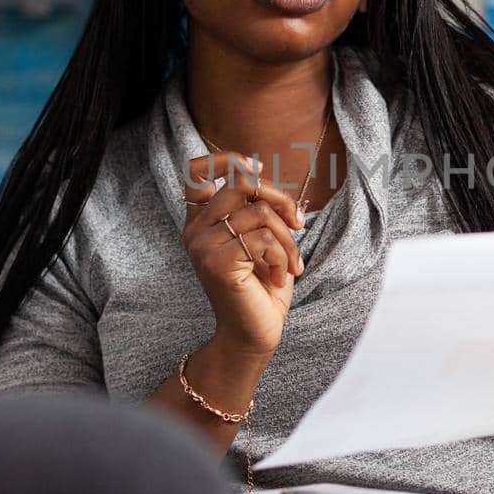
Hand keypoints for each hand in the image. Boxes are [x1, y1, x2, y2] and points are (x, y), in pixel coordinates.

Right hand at [182, 152, 304, 353]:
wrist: (254, 334)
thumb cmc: (261, 288)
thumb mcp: (260, 239)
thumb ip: (256, 208)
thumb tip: (262, 172)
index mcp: (201, 222)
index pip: (196, 171)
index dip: (227, 159)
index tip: (257, 168)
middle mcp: (195, 231)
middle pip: (243, 184)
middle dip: (281, 202)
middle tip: (298, 226)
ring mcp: (203, 246)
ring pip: (260, 213)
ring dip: (288, 240)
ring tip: (291, 265)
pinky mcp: (218, 263)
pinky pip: (264, 239)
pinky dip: (283, 257)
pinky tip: (279, 278)